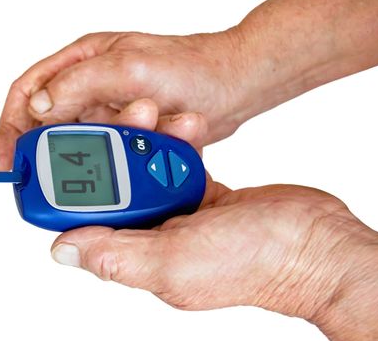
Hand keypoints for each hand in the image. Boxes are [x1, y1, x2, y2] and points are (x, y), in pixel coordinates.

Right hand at [0, 0, 377, 171]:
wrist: (235, 86)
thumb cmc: (193, 67)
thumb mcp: (132, 69)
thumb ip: (82, 83)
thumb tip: (39, 106)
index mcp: (83, 60)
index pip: (29, 90)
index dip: (11, 124)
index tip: (8, 158)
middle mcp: (91, 82)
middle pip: (48, 120)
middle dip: (43, 149)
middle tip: (42, 180)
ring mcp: (109, 106)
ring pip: (79, 139)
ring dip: (83, 158)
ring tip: (96, 170)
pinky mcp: (128, 126)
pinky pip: (104, 148)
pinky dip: (105, 161)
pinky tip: (116, 169)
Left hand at [50, 100, 377, 340]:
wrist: (314, 243)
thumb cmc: (251, 263)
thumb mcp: (173, 263)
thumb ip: (116, 256)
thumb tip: (63, 250)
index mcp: (137, 256)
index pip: (89, 220)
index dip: (77, 185)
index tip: (75, 149)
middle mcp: (153, 235)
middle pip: (118, 186)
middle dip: (119, 147)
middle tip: (131, 115)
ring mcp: (179, 213)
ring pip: (148, 167)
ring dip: (151, 138)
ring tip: (162, 115)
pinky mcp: (201, 193)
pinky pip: (178, 161)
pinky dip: (179, 141)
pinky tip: (187, 124)